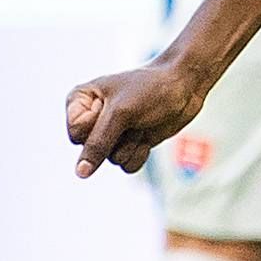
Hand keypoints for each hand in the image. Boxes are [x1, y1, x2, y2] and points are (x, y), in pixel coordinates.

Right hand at [68, 57, 209, 177]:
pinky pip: (126, 165)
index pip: (76, 134)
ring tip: (142, 122)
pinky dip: (140, 153)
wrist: (184, 86)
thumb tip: (80, 173)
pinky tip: (148, 135)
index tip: (115, 106)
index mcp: (79, 100)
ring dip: (131, 144)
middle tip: (132, 116)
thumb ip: (97, 144)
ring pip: (110, 160)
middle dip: (116, 138)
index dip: (97, 127)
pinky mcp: (129, 144)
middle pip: (91, 151)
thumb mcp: (120, 114)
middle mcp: (91, 118)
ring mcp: (110, 133)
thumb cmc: (150, 90)